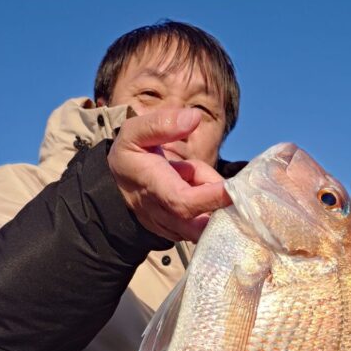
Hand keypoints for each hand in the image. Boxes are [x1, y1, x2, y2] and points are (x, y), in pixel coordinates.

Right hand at [108, 108, 229, 241]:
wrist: (116, 189)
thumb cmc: (129, 158)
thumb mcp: (133, 133)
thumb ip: (161, 124)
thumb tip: (194, 117)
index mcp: (153, 187)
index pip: (183, 201)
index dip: (210, 197)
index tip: (234, 188)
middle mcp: (164, 215)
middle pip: (201, 225)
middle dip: (222, 208)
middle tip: (227, 183)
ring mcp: (173, 229)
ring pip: (207, 223)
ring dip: (213, 200)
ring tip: (191, 175)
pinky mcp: (182, 233)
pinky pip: (205, 224)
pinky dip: (209, 205)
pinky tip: (193, 190)